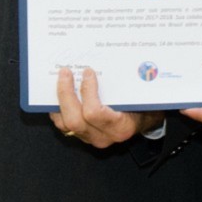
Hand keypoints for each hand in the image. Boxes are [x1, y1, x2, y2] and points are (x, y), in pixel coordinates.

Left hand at [49, 67, 163, 148]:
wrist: (143, 121)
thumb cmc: (141, 106)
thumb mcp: (137, 96)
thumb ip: (124, 85)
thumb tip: (106, 62)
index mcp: (120, 127)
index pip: (95, 113)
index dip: (88, 91)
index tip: (88, 72)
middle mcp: (104, 137)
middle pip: (75, 120)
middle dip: (66, 94)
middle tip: (65, 72)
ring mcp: (91, 139)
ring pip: (65, 124)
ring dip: (59, 101)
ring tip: (60, 80)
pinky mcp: (82, 137)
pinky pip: (63, 125)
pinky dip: (58, 109)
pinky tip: (59, 94)